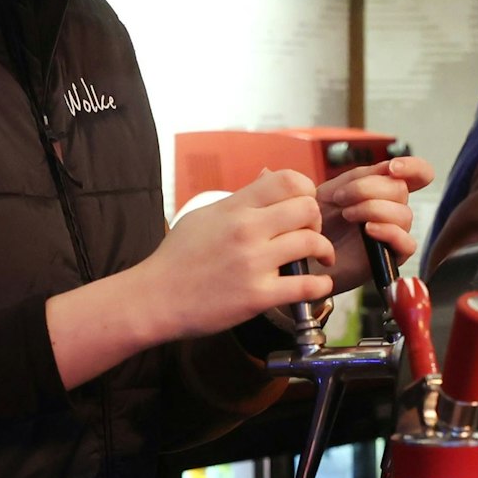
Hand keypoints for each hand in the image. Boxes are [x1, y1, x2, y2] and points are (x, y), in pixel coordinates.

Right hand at [139, 168, 335, 339]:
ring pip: (312, 243)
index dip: (306, 190)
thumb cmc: (177, 258)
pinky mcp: (258, 295)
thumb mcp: (204, 216)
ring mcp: (254, 262)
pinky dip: (321, 285)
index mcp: (234, 208)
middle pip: (308, 208)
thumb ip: (240, 199)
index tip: (306, 205)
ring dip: (323, 252)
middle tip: (312, 234)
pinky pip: (307, 285)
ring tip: (320, 260)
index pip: (287, 180)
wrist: (154, 298)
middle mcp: (246, 229)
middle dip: (317, 221)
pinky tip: (319, 284)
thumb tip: (267, 179)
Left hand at [313, 156, 433, 290]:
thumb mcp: (336, 188)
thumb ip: (364, 176)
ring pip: (404, 215)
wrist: (300, 249)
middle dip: (368, 189)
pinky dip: (389, 232)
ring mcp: (393, 233)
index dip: (413, 167)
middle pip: (402, 190)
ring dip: (372, 209)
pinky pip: (408, 244)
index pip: (418, 175)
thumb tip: (391, 168)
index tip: (392, 168)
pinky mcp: (391, 258)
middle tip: (340, 198)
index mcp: (383, 190)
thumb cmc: (315, 221)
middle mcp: (392, 210)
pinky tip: (368, 230)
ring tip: (346, 215)